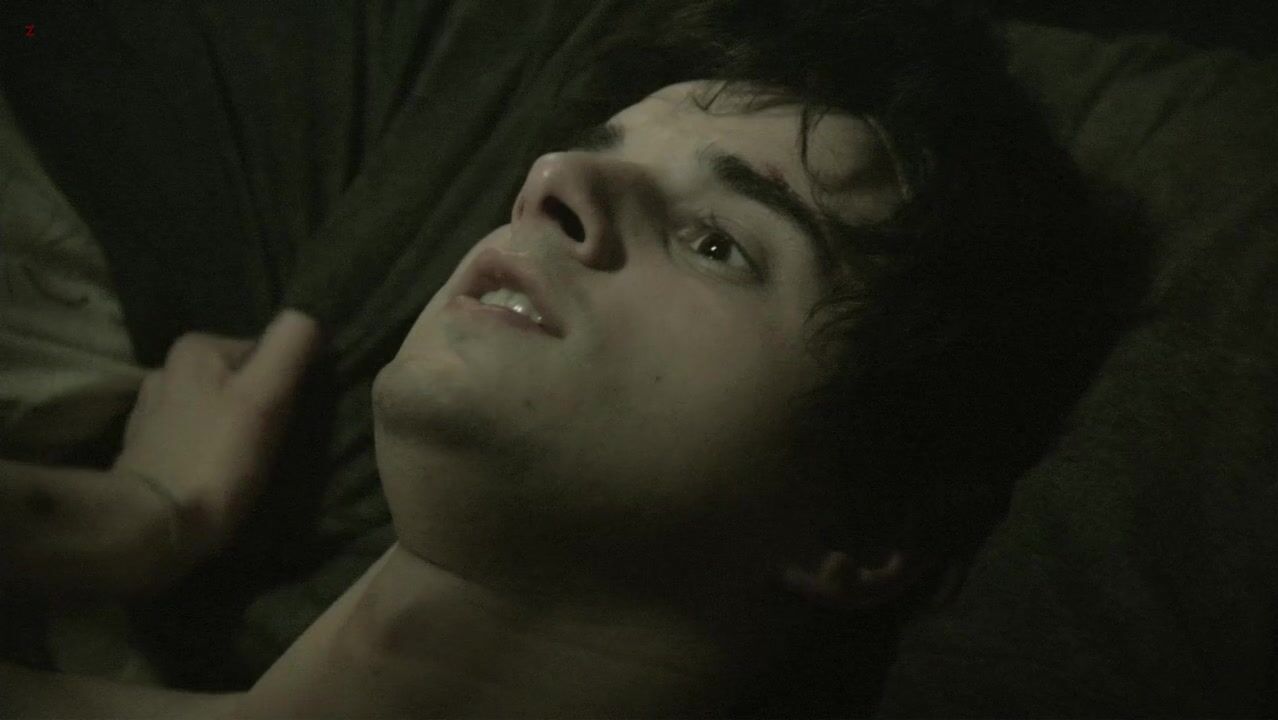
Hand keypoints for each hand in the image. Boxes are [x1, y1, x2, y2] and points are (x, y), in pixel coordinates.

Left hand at [111, 309, 323, 558]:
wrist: (150, 527)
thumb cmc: (216, 459)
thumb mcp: (265, 397)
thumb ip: (290, 347)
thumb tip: (309, 316)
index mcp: (196, 347)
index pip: (264, 353)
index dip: (284, 386)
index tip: (287, 422)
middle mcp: (166, 368)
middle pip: (238, 380)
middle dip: (257, 406)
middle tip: (271, 446)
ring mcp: (150, 410)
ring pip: (215, 408)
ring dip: (233, 428)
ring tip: (245, 465)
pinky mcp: (144, 448)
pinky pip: (193, 436)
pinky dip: (207, 448)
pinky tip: (215, 475)